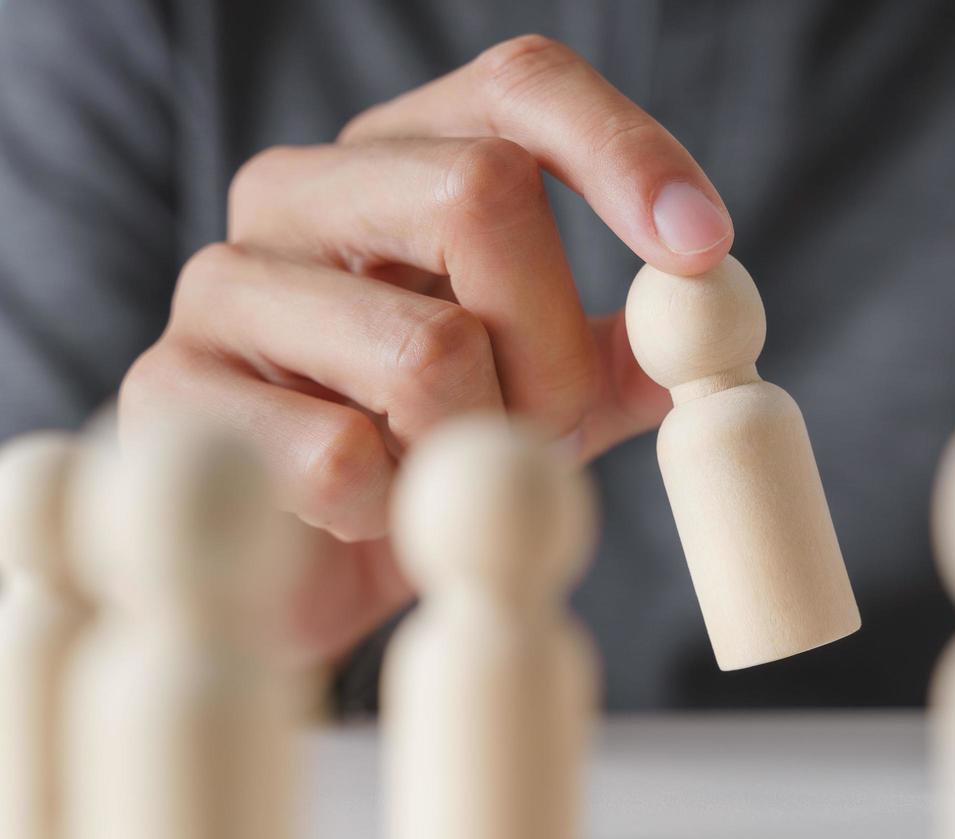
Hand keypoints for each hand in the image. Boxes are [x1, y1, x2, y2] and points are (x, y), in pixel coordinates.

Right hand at [119, 35, 733, 658]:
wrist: (302, 562)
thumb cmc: (433, 452)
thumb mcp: (551, 391)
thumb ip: (625, 349)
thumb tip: (712, 308)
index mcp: (400, 157)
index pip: (520, 87)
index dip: (625, 153)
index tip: (704, 245)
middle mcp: (301, 189)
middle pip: (482, 191)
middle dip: (554, 343)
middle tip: (551, 426)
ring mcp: (225, 282)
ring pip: (428, 346)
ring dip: (480, 444)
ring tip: (446, 472)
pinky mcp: (169, 390)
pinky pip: (343, 457)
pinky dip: (392, 510)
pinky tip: (364, 512)